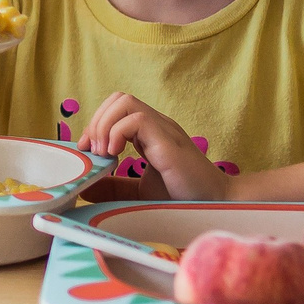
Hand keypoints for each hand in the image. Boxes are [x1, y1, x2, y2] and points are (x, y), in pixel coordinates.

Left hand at [80, 92, 232, 201]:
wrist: (217, 204)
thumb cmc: (183, 197)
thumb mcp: (139, 192)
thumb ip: (115, 187)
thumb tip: (85, 185)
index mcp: (149, 133)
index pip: (116, 108)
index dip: (95, 124)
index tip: (86, 150)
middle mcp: (156, 126)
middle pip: (117, 98)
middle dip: (96, 121)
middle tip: (93, 151)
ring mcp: (164, 130)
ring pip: (124, 101)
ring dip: (104, 124)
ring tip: (104, 152)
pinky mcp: (168, 142)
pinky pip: (136, 118)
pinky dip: (117, 133)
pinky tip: (116, 155)